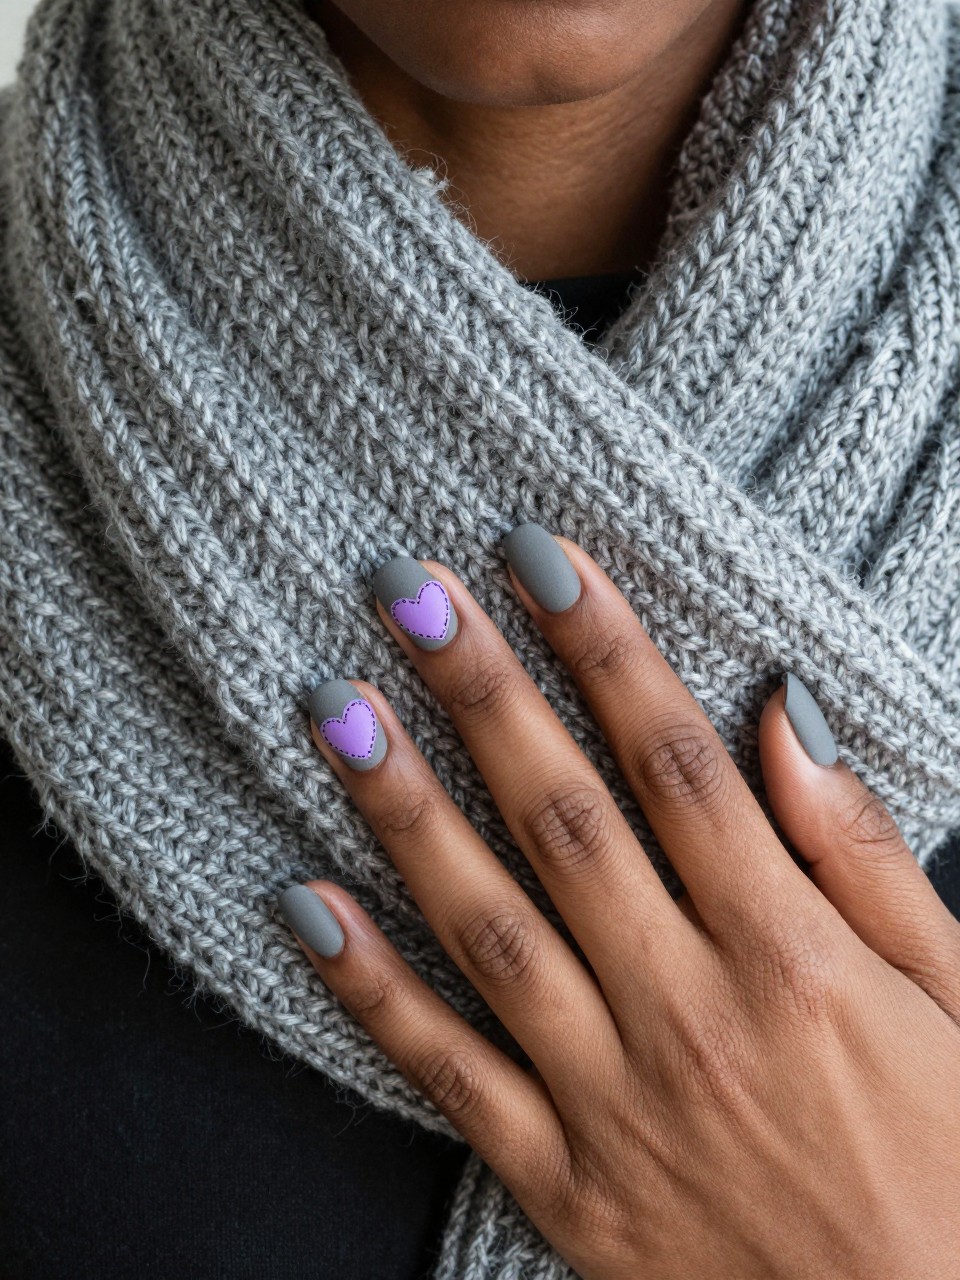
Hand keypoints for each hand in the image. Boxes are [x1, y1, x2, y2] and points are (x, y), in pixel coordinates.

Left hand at [279, 527, 959, 1279]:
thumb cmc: (955, 1162)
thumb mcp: (957, 994)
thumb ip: (856, 853)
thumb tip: (782, 715)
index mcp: (789, 953)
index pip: (673, 760)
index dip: (601, 645)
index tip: (537, 557)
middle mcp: (687, 1010)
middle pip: (562, 816)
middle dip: (479, 691)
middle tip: (406, 589)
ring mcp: (610, 1098)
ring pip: (486, 925)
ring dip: (402, 808)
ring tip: (335, 706)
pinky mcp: (559, 1178)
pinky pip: (446, 1071)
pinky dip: (369, 987)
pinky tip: (303, 901)